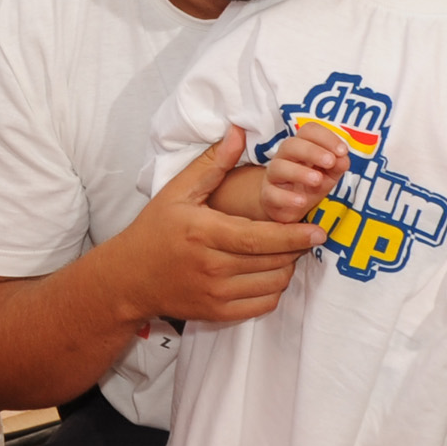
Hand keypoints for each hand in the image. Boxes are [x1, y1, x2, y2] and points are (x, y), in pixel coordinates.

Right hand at [113, 126, 321, 323]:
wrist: (129, 278)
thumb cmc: (154, 230)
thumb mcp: (177, 192)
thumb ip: (212, 164)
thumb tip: (238, 132)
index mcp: (203, 233)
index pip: (258, 238)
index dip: (292, 235)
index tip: (317, 230)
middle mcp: (211, 266)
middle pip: (272, 261)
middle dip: (296, 247)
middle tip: (305, 233)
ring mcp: (215, 294)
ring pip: (272, 283)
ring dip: (286, 266)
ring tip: (284, 250)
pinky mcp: (218, 313)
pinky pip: (263, 304)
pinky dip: (274, 289)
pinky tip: (268, 272)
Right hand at [260, 120, 347, 223]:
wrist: (289, 207)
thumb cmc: (310, 184)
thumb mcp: (329, 174)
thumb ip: (338, 165)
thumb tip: (343, 158)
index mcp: (301, 146)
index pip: (308, 131)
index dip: (326, 137)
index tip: (342, 151)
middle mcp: (284, 157)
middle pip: (290, 144)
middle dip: (312, 151)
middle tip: (330, 162)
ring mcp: (273, 176)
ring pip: (278, 167)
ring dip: (299, 172)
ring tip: (317, 180)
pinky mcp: (268, 195)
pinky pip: (272, 193)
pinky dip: (287, 197)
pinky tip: (301, 201)